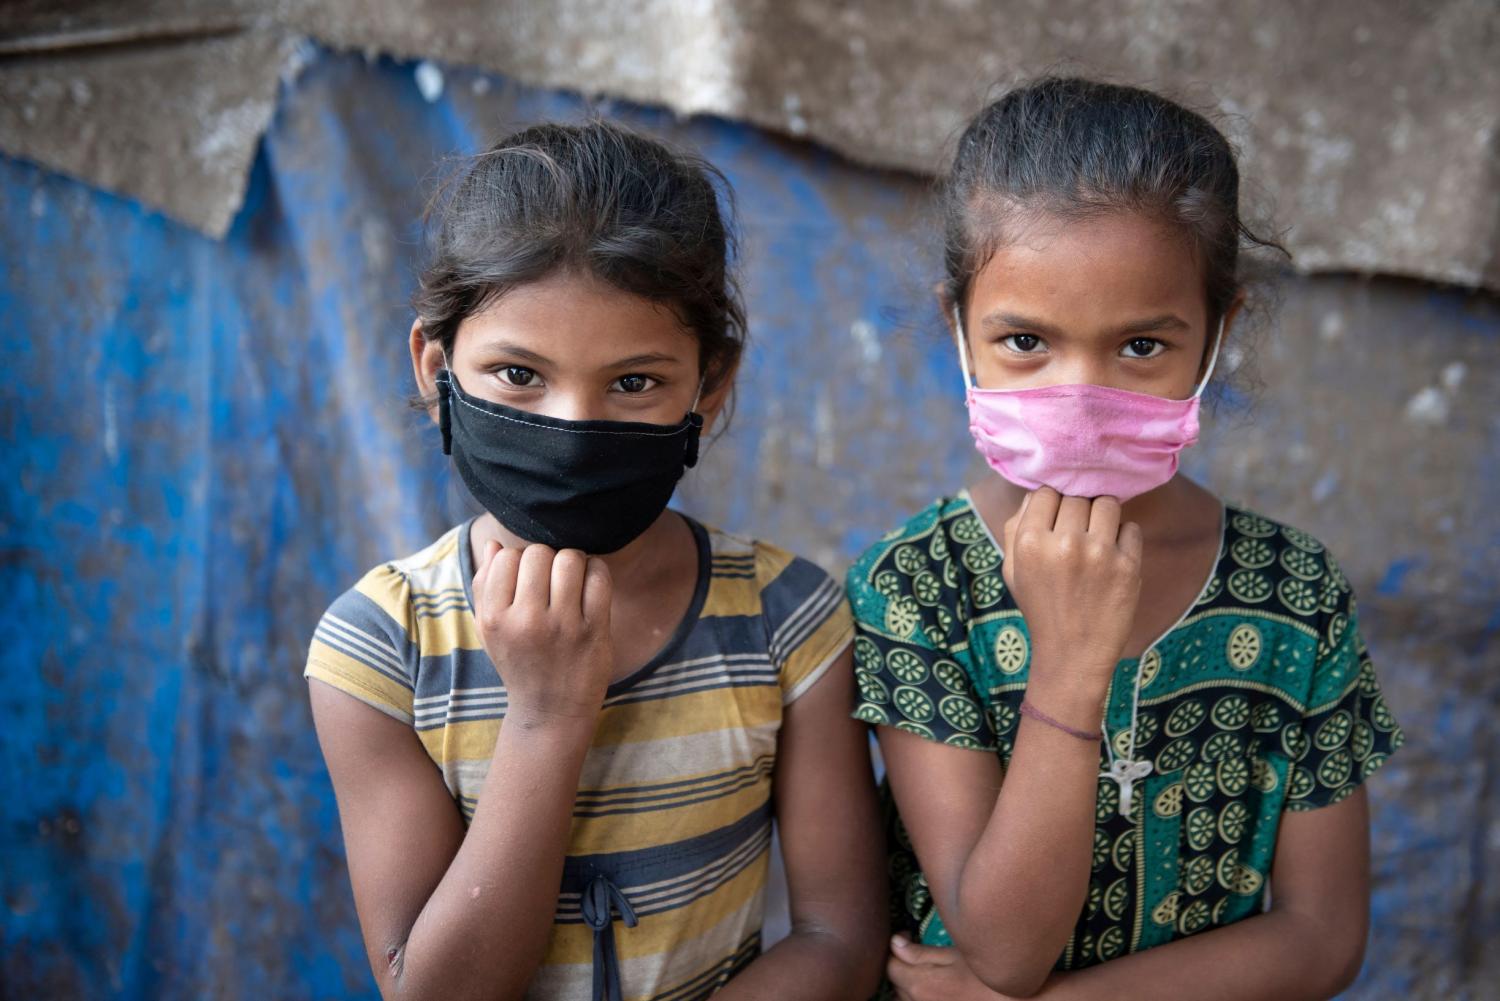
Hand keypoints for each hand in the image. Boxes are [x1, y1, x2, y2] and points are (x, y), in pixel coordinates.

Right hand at [471, 540, 613, 722]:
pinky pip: (599, 576)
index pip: (507, 556)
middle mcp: (527, 621)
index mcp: (495, 619)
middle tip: (552, 580)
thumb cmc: (518, 662)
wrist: (550, 711)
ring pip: (570, 559)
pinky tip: (590, 585)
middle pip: (539, 553)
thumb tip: (493, 543)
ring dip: (573, 562)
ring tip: (571, 579)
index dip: (519, 560)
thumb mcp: (489, 630)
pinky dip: (596, 572)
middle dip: (547, 559)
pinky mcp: (594, 630)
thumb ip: (485, 585)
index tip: (527, 579)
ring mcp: (563, 626)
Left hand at [888, 936, 1063, 1000]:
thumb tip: (895, 943)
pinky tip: (941, 990)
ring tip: (932, 973)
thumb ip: (921, 953)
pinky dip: (924, 997)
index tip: (909, 936)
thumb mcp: (956, 955)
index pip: (890, 964)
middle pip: (897, 984)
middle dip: (903, 967)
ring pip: (908, 999)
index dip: (897, 947)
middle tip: (921, 953)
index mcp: (920, 984)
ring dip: (912, 986)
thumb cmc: (989, 976)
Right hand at [1001, 488, 1141, 704]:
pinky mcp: (1128, 565)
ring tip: (1098, 537)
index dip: (1051, 503)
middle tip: (1078, 533)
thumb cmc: (1041, 608)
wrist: (1072, 653)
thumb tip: (1036, 494)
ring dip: (1103, 516)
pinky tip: (1113, 557)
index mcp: (1030, 543)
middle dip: (1078, 511)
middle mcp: (1064, 543)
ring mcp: (1099, 553)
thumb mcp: (1012, 570)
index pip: (1045, 492)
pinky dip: (1124, 538)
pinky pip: (1132, 528)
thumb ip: (1015, 528)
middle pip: (1077, 496)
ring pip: (1107, 503)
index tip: (1056, 520)